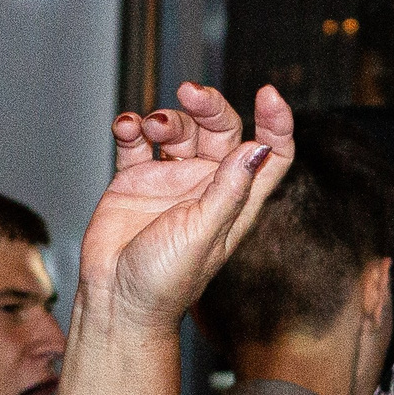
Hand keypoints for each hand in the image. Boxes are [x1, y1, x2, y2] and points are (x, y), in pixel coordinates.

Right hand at [77, 83, 295, 330]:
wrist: (117, 300)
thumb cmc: (165, 282)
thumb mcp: (203, 234)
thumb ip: (229, 190)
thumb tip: (258, 148)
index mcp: (236, 201)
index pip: (271, 153)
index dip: (276, 123)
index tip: (267, 94)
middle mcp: (207, 187)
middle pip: (222, 130)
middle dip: (209, 106)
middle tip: (190, 94)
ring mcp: (171, 180)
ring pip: (180, 129)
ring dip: (168, 117)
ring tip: (150, 126)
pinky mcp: (135, 180)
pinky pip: (138, 141)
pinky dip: (133, 126)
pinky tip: (127, 127)